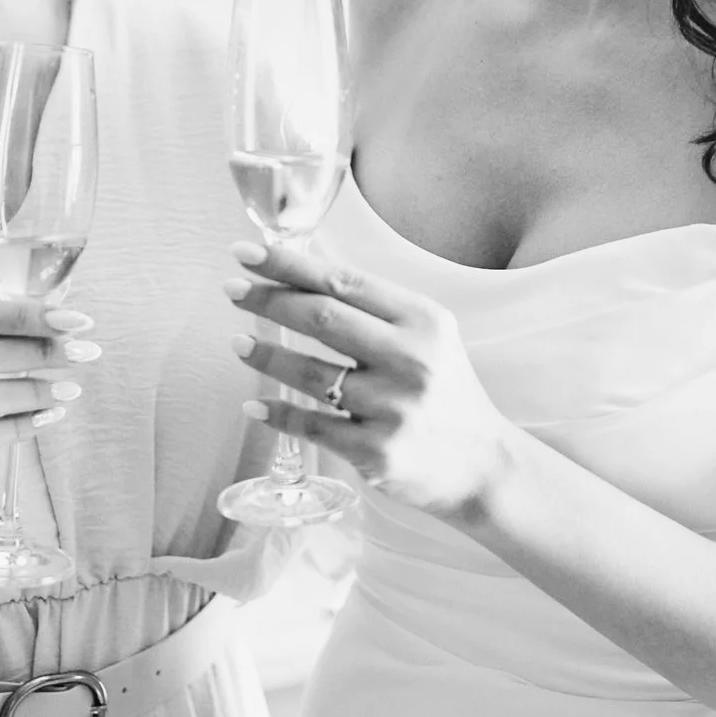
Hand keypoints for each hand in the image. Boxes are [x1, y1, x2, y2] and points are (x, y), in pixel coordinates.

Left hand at [224, 239, 519, 521]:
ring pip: (309, 373)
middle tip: (232, 289)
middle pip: (322, 317)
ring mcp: (393, 408)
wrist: (483, 464)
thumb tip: (304, 276)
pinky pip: (312, 426)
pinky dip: (277, 414)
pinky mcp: (377, 452)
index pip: (344, 281)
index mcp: (423, 320)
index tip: (248, 252)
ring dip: (264, 356)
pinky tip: (254, 406)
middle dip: (267, 300)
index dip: (289, 264)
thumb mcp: (428, 338)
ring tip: (238, 343)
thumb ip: (377, 311)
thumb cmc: (444, 392)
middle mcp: (412, 359)